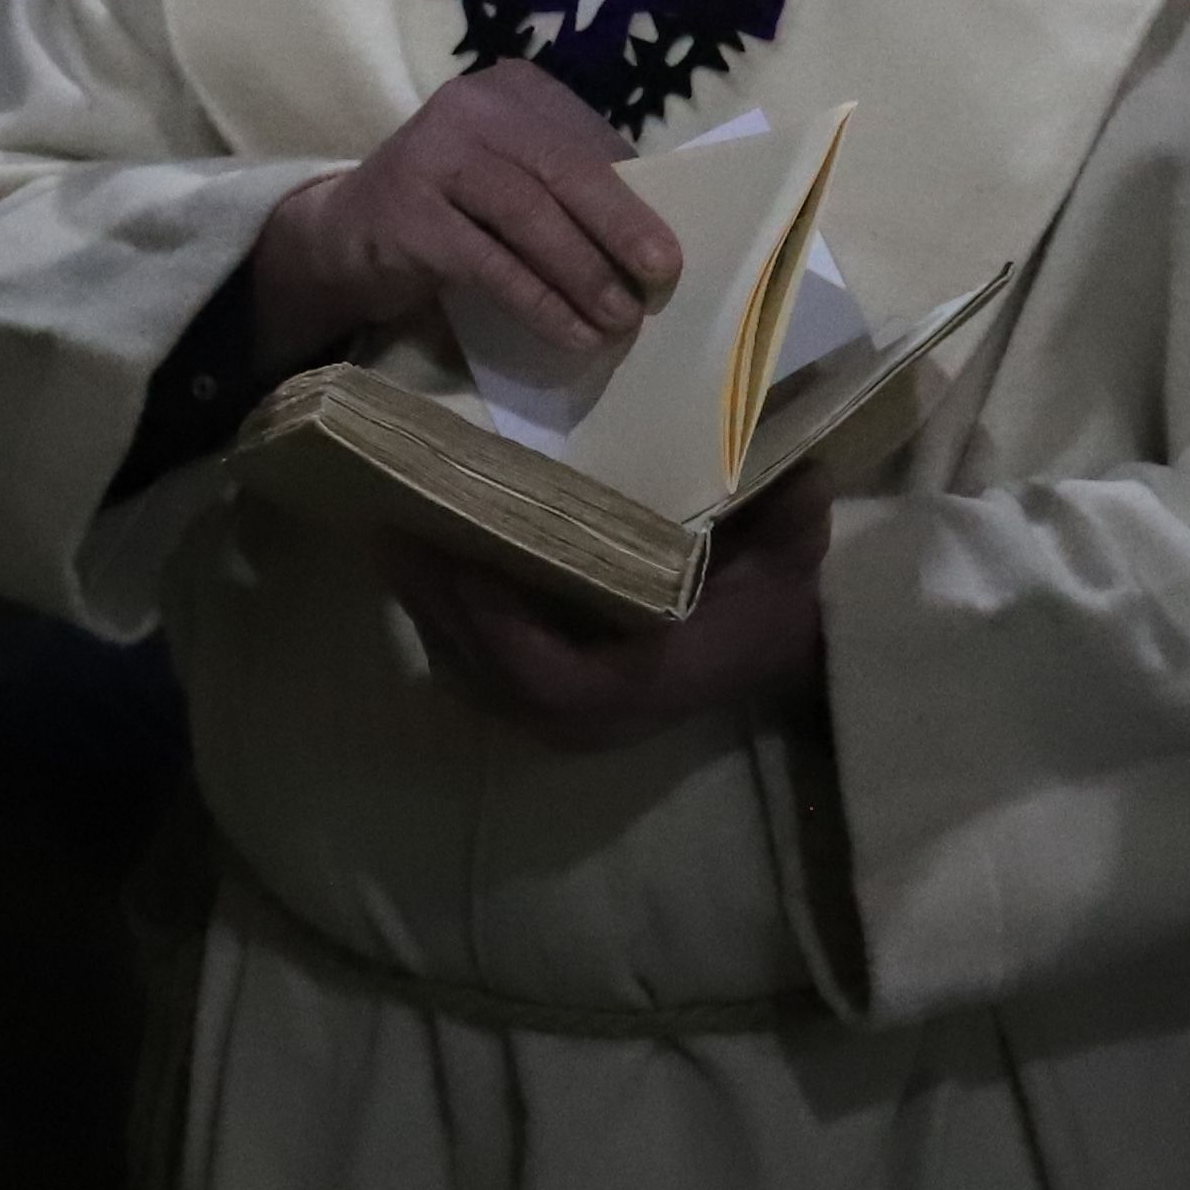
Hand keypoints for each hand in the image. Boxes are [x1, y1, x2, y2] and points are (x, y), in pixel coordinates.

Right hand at [246, 57, 684, 372]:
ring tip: (620, 320)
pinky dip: (538, 303)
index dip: (637, 196)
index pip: (588, 139)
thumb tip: (654, 238)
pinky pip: (490, 264)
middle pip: (565, 169)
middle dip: (620, 227)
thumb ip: (570, 187)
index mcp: (514, 89)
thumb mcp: (513, 178)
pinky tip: (570, 334)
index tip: (671, 251)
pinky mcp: (407, 212)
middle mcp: (472, 106)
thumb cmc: (455, 209)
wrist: (346, 234)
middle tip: (661, 277)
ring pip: (529, 215)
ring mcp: (432, 153)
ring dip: (584, 274)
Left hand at [390, 474, 831, 753]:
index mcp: (642, 683)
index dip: (493, 621)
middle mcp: (595, 718)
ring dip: (430, 617)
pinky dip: (447, 631)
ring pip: (474, 680)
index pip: (544, 670)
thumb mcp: (793, 552)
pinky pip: (483, 678)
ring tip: (393, 545)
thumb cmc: (778, 598)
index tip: (456, 557)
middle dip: (436, 606)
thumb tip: (797, 467)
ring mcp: (573, 722)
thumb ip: (791, 513)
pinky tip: (424, 577)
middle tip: (392, 533)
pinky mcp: (558, 708)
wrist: (785, 653)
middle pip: (486, 675)